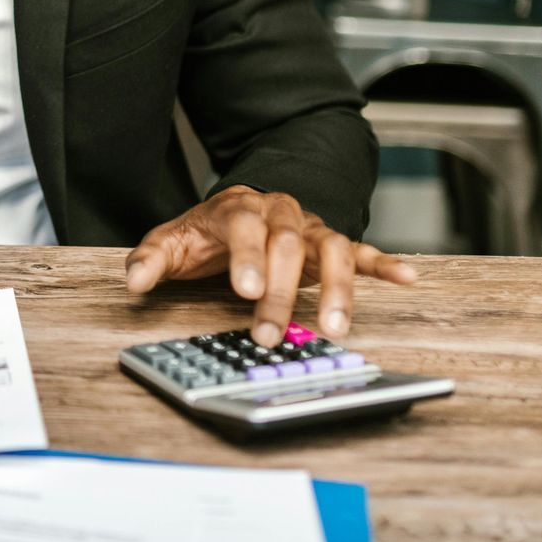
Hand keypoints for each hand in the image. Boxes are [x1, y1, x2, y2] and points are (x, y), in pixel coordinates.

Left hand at [123, 187, 416, 347]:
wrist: (239, 208)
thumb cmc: (205, 233)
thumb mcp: (171, 242)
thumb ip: (151, 259)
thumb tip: (134, 282)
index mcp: (238, 208)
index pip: (245, 227)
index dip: (247, 258)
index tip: (245, 291)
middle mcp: (279, 213)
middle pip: (286, 245)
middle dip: (280, 291)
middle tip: (268, 332)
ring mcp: (308, 229)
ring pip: (330, 250)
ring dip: (335, 289)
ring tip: (334, 327)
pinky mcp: (331, 245)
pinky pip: (361, 251)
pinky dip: (383, 264)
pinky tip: (407, 278)